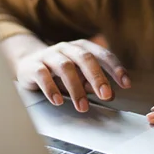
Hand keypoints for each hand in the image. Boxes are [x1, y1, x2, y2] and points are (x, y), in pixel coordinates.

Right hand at [16, 39, 130, 112]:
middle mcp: (66, 48)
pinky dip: (51, 88)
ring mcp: (49, 55)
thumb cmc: (58, 70)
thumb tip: (111, 94)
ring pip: (65, 67)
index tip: (126, 83)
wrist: (27, 63)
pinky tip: (58, 101)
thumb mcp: (78, 74)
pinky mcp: (33, 66)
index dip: (115, 68)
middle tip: (106, 95)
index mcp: (81, 47)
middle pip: (84, 58)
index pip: (102, 54)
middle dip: (97, 77)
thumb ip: (93, 82)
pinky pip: (43, 75)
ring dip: (76, 88)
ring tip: (83, 106)